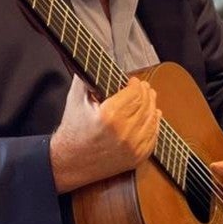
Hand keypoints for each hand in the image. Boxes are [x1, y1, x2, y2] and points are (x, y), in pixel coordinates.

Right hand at [50, 76, 160, 192]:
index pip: (134, 93)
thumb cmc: (71, 131)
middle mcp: (123, 132)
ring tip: (150, 99)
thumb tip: (94, 61)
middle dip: (146, 93)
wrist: (68, 162)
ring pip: (152, 120)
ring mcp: (132, 147)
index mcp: (109, 115)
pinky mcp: (136, 158)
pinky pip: (153, 137)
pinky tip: (153, 117)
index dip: (136, 84)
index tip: (133, 80)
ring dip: (152, 106)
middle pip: (145, 104)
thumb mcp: (75, 99)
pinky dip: (154, 125)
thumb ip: (86, 77)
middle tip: (144, 87)